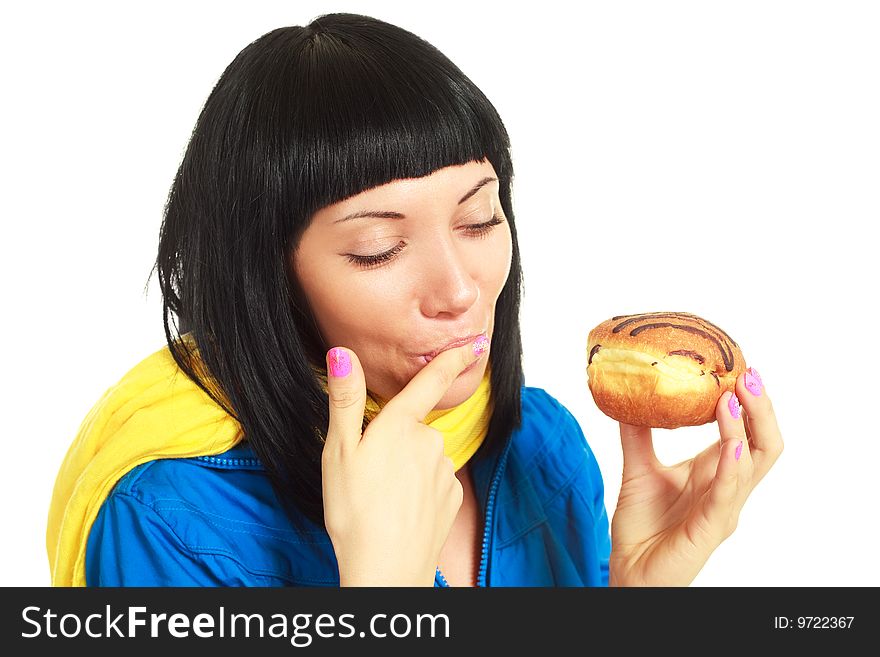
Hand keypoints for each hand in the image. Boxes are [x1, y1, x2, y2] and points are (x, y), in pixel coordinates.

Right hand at [321, 336, 488, 586]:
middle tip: (366, 472)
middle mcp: (430, 442)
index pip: (430, 381)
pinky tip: (400, 509)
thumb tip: (343, 354)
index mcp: (401, 425)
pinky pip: (434, 482)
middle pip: (413, 428)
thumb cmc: (354, 511)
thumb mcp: (339, 451)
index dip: (452, 359)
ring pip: (423, 457)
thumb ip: (345, 400)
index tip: (474, 343)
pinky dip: (418, 490)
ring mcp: (445, 470)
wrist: (386, 570)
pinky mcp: (452, 496)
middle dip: (395, 441)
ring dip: (405, 468)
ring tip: (379, 497)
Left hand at [609, 368, 782, 585]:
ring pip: (751, 466)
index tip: (739, 367)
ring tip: (732, 398)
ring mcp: (722, 510)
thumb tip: (628, 391)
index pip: (746, 433)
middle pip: (763, 445)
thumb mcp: (638, 469)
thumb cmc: (642, 529)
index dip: (748, 403)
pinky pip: (726, 498)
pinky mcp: (709, 530)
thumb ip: (637, 433)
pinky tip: (729, 447)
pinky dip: (731, 470)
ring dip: (742, 429)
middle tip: (748, 374)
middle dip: (761, 409)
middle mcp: (727, 489)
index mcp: (715, 473)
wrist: (628, 574)